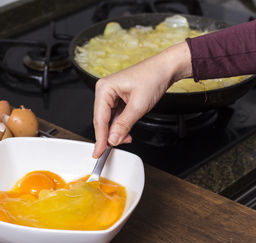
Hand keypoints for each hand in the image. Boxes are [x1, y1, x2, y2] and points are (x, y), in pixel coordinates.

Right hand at [92, 42, 191, 157]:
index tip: (99, 152)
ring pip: (108, 120)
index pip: (99, 119)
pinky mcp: (118, 98)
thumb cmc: (153, 77)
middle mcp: (104, 90)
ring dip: (116, 131)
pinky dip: (120, 125)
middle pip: (101, 120)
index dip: (100, 138)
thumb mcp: (138, 106)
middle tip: (113, 149)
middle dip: (109, 135)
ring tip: (125, 138)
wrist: (166, 68)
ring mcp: (111, 94)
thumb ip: (123, 125)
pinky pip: (115, 116)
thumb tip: (113, 139)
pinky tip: (125, 132)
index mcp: (104, 88)